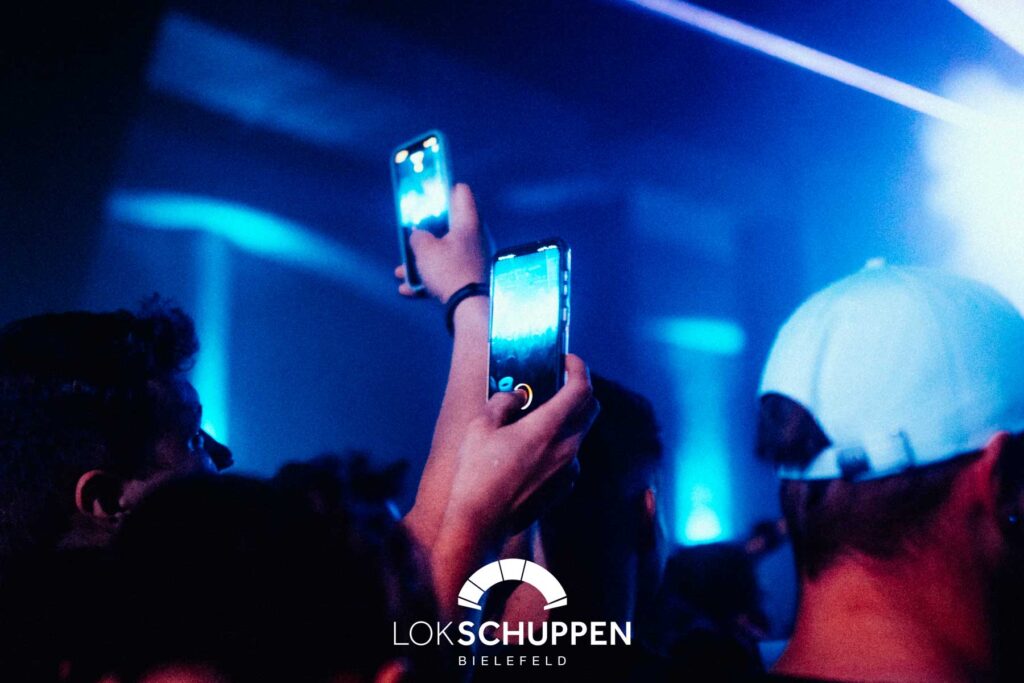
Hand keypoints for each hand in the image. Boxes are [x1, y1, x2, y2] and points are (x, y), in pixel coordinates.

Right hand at [393, 184, 488, 302]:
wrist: (469, 308)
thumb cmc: (449, 271)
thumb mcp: (424, 249)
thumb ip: (417, 237)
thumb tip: (418, 236)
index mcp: (467, 223)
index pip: (461, 192)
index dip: (444, 188)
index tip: (429, 192)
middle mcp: (474, 238)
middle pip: (449, 224)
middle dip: (427, 230)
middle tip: (412, 232)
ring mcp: (473, 259)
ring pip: (444, 252)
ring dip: (422, 260)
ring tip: (402, 270)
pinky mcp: (469, 279)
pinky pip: (446, 274)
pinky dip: (428, 279)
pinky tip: (408, 289)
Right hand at [440, 354, 599, 544]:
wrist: (481, 523)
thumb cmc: (478, 474)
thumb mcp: (481, 427)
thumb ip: (503, 403)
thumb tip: (516, 396)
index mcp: (550, 427)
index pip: (582, 388)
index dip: (578, 368)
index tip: (567, 360)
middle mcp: (568, 448)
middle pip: (590, 408)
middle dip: (579, 389)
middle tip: (557, 383)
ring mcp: (569, 470)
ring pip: (581, 433)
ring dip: (569, 418)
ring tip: (539, 417)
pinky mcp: (564, 487)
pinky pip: (571, 456)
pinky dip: (561, 444)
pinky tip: (535, 449)